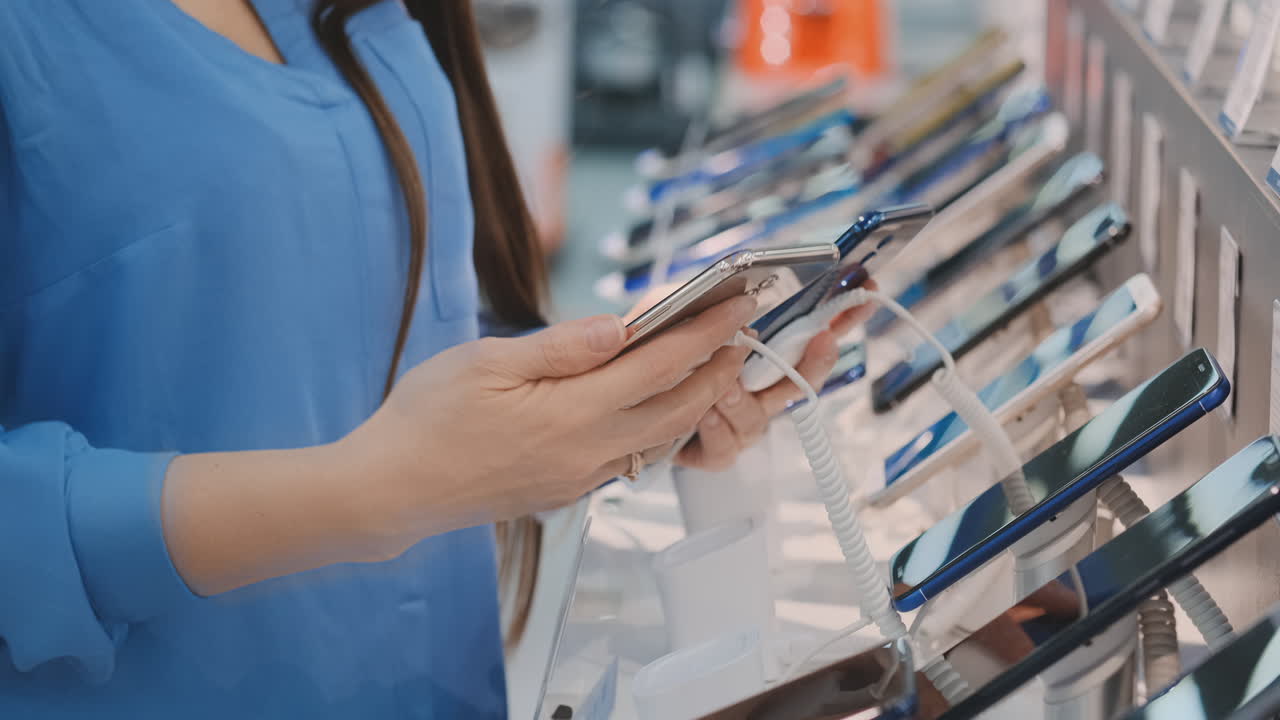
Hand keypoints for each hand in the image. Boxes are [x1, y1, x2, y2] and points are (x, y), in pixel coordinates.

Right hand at [343, 296, 756, 555]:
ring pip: (660, 438)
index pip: (659, 367)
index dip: (705, 334)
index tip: (736, 305)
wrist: (391, 491)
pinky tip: (658, 406)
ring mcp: (579, 477)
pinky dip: (660, 428)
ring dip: (695, 401)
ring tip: (712, 366)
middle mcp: (586, 452)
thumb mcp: (484, 362)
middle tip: (741, 334)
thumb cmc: (426, 418)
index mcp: (569, 414)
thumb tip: (620, 325)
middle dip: (717, 369)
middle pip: (676, 408)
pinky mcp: (566, 490)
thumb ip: (560, 347)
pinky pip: (632, 458)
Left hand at [675, 278, 878, 470]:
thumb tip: (733, 289)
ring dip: (742, 398)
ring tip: (725, 384)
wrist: (626, 408)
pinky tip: (704, 413)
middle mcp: (759, 392)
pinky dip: (716, 429)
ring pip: (758, 416)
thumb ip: (698, 297)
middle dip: (816, 359)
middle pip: (802, 380)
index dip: (842, 316)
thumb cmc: (658, 360)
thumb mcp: (672, 315)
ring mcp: (741, 424)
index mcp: (759, 356)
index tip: (865, 293)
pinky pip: (727, 447)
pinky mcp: (717, 453)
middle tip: (821, 338)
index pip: (810, 333)